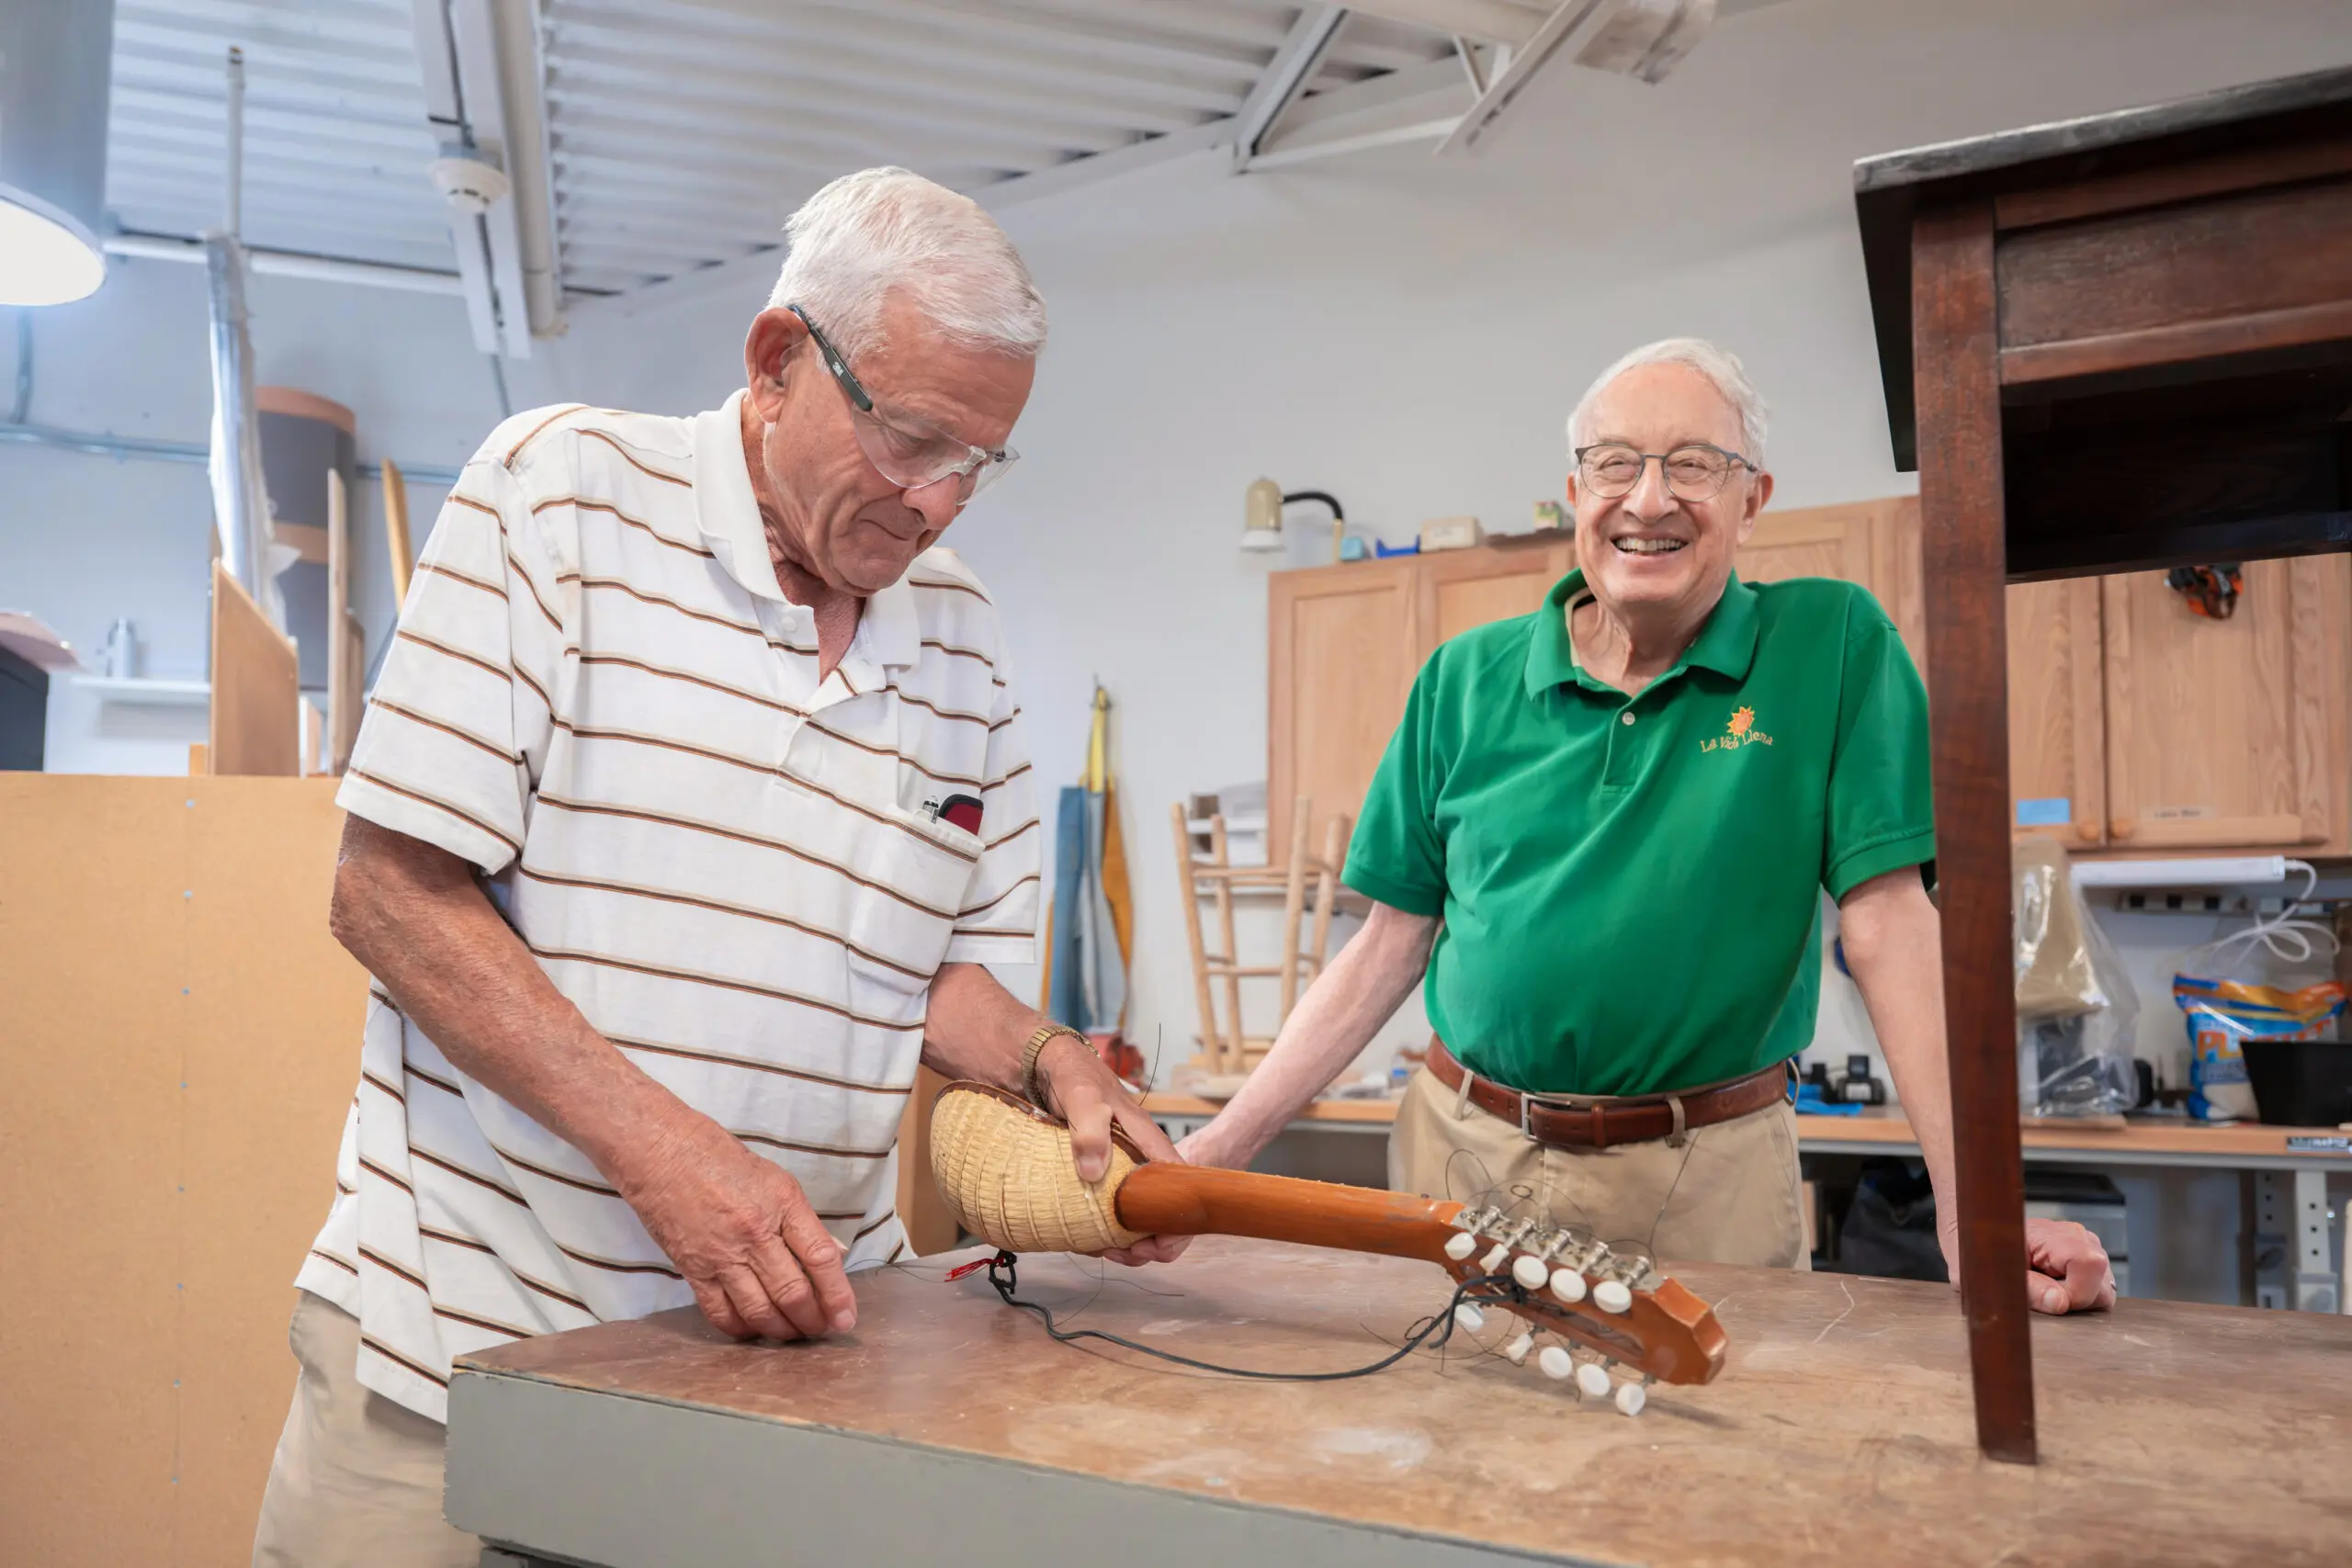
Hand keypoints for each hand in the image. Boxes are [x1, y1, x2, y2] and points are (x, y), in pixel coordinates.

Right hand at [612, 1109, 858, 1340]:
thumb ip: (803, 1221)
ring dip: (782, 1330)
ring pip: (759, 1310)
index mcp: (782, 1204)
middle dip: (813, 1320)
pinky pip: (720, 1312)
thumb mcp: (775, 1179)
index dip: (838, 1294)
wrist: (662, 1152)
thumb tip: (832, 1253)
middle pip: (792, 1292)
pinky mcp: (693, 1269)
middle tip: (823, 1331)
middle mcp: (754, 1233)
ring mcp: (722, 1255)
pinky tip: (754, 1331)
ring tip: (795, 1335)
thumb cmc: (720, 1159)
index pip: (820, 1257)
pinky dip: (741, 1329)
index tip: (846, 1317)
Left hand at [1035, 1033, 1191, 1266]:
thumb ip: (1089, 1131)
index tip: (1155, 1245)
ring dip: (1126, 1243)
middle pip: (1162, 1213)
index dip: (1177, 1223)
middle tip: (1121, 1254)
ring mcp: (1119, 1171)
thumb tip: (1093, 1174)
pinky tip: (1084, 1237)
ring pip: (1137, 1219)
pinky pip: (1110, 1214)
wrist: (1046, 1066)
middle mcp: (1139, 1161)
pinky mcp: (1098, 1178)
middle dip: (1149, 1242)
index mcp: (1148, 1144)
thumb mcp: (1081, 1098)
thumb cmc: (1072, 1077)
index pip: (1181, 1188)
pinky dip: (1102, 1233)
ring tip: (1102, 1251)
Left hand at [1939, 1215, 2116, 1315]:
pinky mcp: (2086, 1257)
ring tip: (2045, 1286)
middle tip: (2042, 1293)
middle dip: (2076, 1301)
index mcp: (2055, 1235)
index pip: (2090, 1266)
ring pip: (2103, 1290)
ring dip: (2076, 1297)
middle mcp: (2078, 1236)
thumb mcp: (1991, 1276)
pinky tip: (2053, 1285)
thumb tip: (2060, 1302)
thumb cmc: (1980, 1252)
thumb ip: (2029, 1289)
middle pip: (2102, 1286)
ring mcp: (2086, 1246)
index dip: (2074, 1294)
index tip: (2047, 1298)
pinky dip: (2077, 1294)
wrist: (1977, 1232)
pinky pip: (2097, 1288)